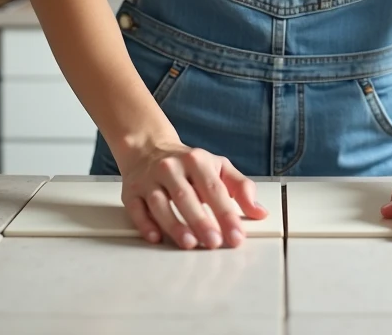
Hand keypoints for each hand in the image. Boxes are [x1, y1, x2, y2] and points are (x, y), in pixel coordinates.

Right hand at [117, 141, 268, 248]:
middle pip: (186, 197)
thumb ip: (241, 188)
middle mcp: (171, 168)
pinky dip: (145, 224)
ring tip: (189, 243)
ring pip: (161, 204)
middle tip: (214, 242)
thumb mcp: (218, 167)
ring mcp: (149, 179)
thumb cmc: (189, 164)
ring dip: (175, 225)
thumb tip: (260, 212)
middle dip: (201, 221)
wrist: (148, 148)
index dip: (226, 214)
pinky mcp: (131, 191)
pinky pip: (137, 209)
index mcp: (196, 160)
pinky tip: (156, 237)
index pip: (214, 189)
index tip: (236, 235)